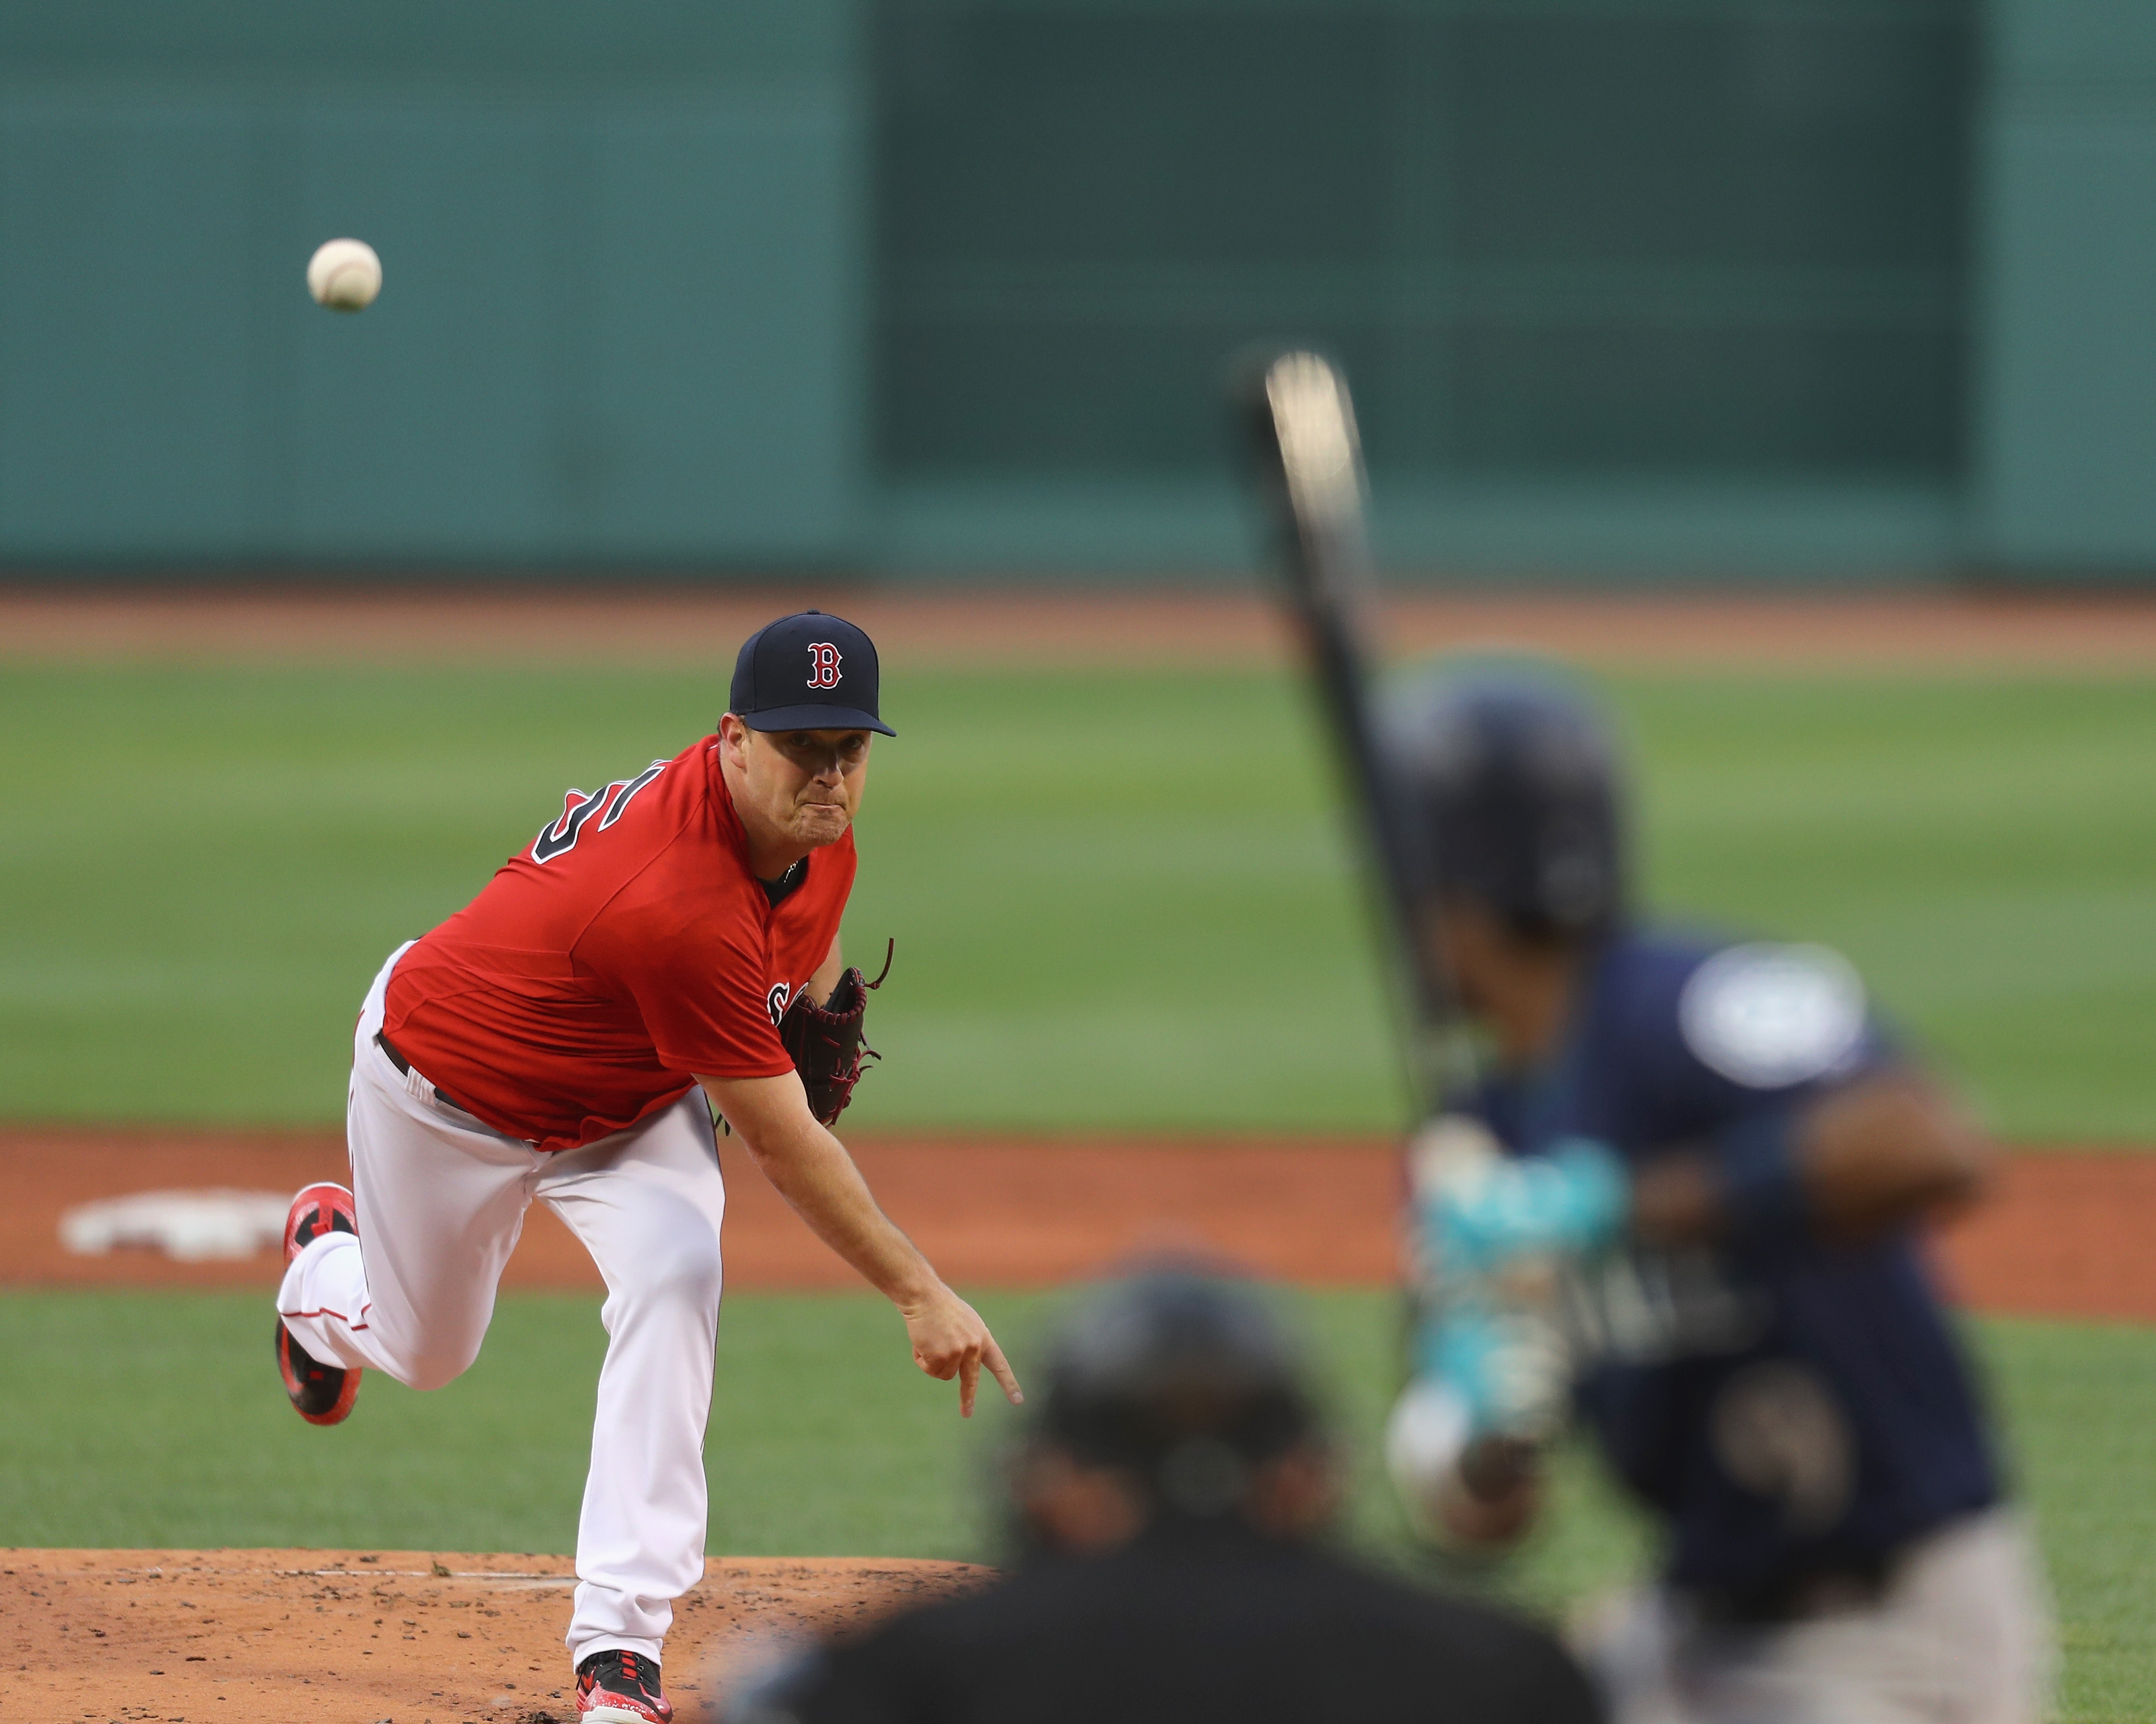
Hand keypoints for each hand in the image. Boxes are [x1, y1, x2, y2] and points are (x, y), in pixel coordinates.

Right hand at [899, 1282, 1022, 1416]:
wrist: (925, 1296)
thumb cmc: (941, 1306)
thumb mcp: (965, 1322)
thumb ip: (969, 1342)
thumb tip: (962, 1367)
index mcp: (983, 1337)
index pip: (999, 1363)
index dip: (1008, 1383)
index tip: (1018, 1400)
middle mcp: (974, 1347)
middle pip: (971, 1380)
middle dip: (968, 1398)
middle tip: (967, 1414)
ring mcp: (958, 1353)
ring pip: (944, 1374)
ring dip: (933, 1362)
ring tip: (929, 1339)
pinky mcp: (941, 1357)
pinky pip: (929, 1369)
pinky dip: (921, 1359)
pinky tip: (921, 1341)